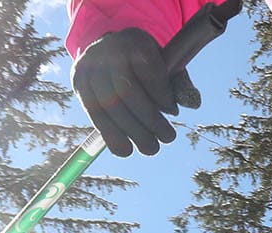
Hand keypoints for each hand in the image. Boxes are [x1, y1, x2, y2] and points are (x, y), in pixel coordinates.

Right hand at [72, 28, 200, 156]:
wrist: (107, 48)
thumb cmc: (144, 62)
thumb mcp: (164, 64)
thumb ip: (179, 83)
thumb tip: (192, 104)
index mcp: (134, 42)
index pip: (148, 70)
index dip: (162, 95)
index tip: (173, 112)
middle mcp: (107, 52)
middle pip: (126, 90)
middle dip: (150, 119)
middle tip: (168, 138)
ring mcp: (89, 68)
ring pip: (109, 104)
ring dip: (132, 132)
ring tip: (151, 148)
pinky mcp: (79, 84)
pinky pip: (93, 113)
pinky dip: (110, 135)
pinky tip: (125, 150)